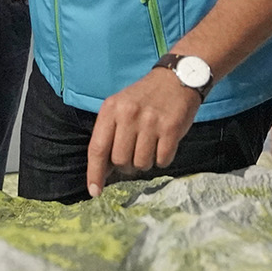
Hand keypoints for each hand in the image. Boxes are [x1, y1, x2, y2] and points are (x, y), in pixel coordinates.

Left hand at [86, 64, 202, 197]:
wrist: (176, 79)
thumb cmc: (144, 98)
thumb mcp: (120, 107)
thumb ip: (109, 135)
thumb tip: (102, 171)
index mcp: (111, 109)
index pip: (97, 148)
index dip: (95, 173)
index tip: (94, 191)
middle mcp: (129, 114)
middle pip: (120, 161)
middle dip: (126, 165)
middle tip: (134, 153)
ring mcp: (151, 122)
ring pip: (141, 164)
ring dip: (145, 162)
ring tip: (149, 145)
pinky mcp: (172, 128)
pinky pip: (162, 160)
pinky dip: (162, 159)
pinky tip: (163, 144)